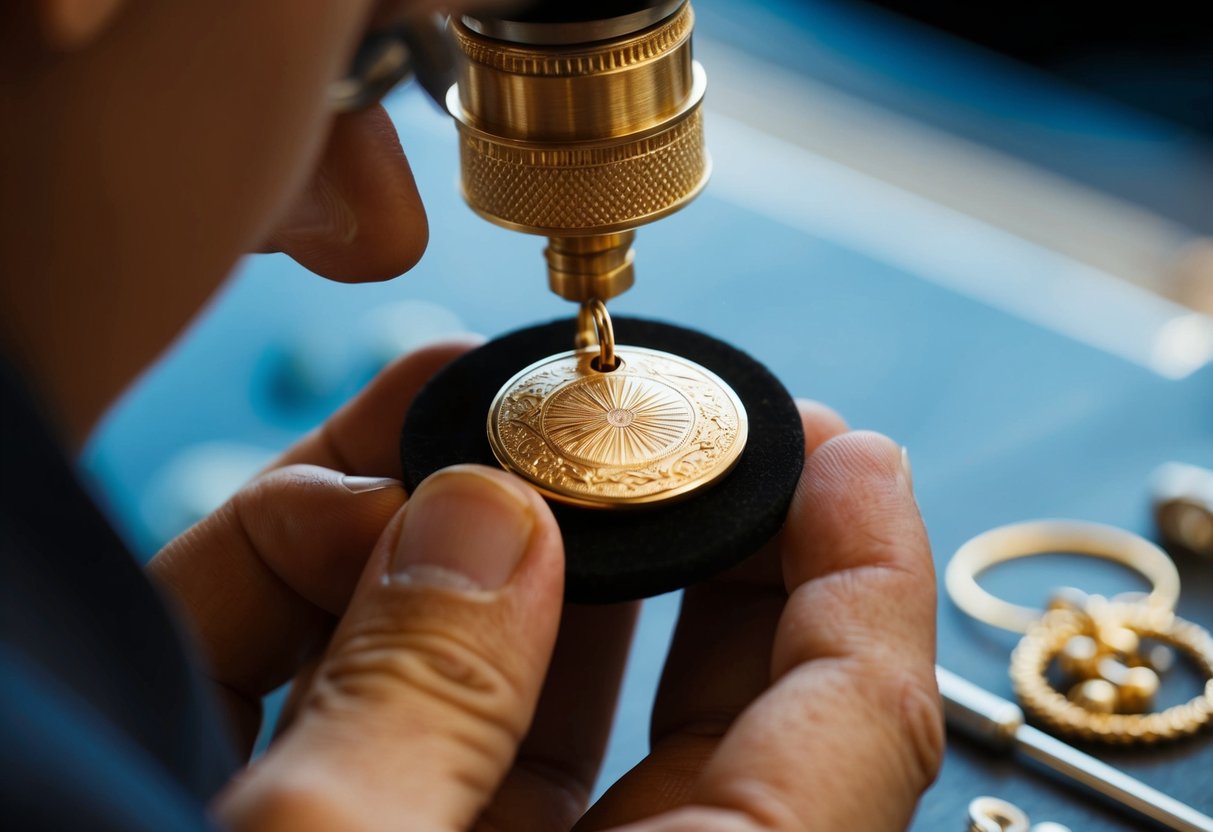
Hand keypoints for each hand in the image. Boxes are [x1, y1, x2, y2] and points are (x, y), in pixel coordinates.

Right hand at [153, 360, 939, 829]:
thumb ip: (415, 702)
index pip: (863, 721)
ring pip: (581, 710)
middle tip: (653, 429)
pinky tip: (332, 547)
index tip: (844, 439)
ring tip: (454, 458)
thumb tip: (483, 521)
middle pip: (736, 707)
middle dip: (688, 541)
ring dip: (519, 569)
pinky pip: (459, 740)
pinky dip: (405, 638)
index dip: (868, 563)